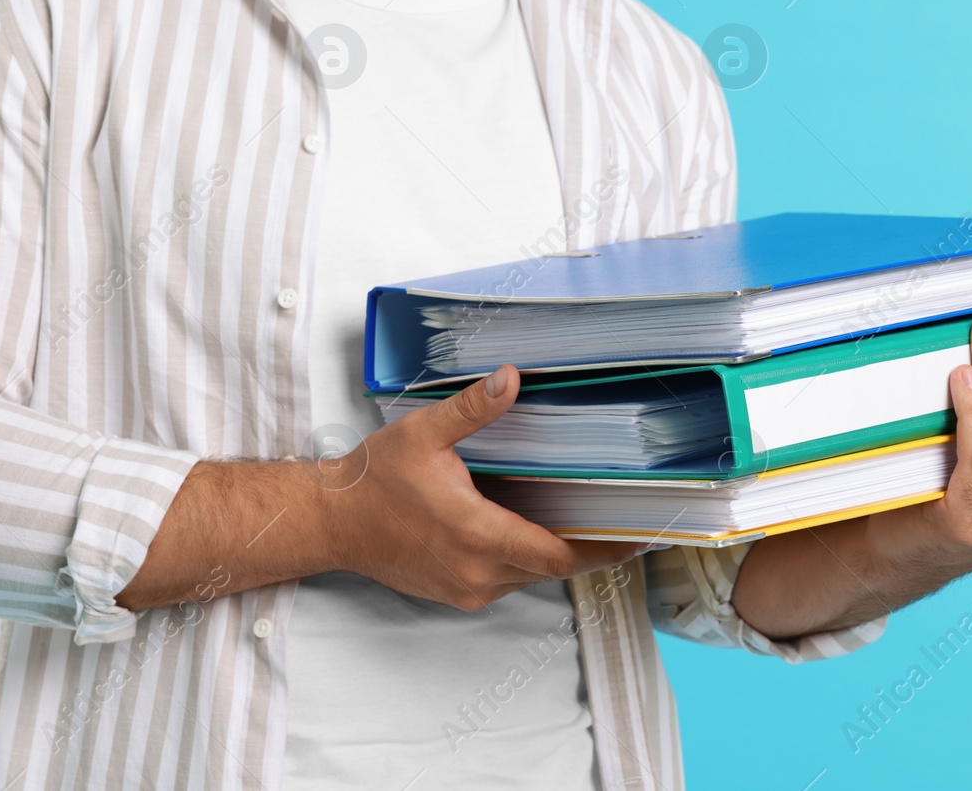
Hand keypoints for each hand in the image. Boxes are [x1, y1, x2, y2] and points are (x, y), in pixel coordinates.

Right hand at [325, 364, 640, 610]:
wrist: (332, 523)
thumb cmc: (375, 480)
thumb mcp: (424, 433)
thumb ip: (473, 409)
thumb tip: (511, 378)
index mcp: (477, 534)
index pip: (558, 554)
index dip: (604, 548)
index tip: (639, 536)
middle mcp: (478, 572)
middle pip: (553, 568)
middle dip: (591, 547)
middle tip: (626, 520)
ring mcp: (467, 588)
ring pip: (531, 575)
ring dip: (557, 551)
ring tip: (589, 519)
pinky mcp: (457, 592)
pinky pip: (507, 579)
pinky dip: (527, 558)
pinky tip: (536, 528)